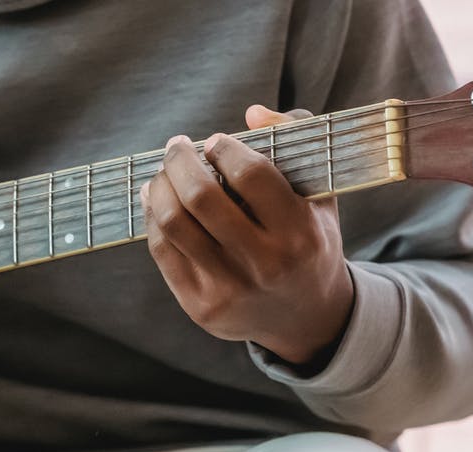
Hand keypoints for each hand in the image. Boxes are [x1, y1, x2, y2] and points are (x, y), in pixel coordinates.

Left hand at [142, 105, 354, 366]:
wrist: (307, 317)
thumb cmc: (309, 242)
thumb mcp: (319, 194)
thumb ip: (296, 141)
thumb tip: (252, 113)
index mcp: (301, 233)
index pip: (251, 174)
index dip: (224, 148)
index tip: (215, 141)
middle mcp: (266, 265)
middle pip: (202, 197)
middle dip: (180, 160)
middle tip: (177, 146)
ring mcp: (230, 290)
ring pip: (173, 224)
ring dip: (160, 185)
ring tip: (164, 172)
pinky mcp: (201, 307)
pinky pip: (163, 251)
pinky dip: (153, 216)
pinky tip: (156, 198)